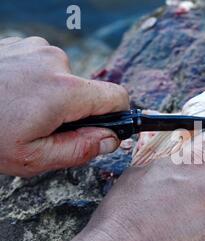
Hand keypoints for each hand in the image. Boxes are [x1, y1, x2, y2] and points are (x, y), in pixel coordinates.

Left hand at [0, 36, 128, 176]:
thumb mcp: (33, 158)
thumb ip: (80, 150)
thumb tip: (111, 139)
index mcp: (64, 91)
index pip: (117, 97)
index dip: (116, 115)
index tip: (104, 128)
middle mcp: (55, 62)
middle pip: (88, 90)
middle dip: (75, 110)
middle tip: (43, 127)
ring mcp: (36, 49)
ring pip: (65, 78)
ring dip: (53, 95)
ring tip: (21, 109)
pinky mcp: (21, 44)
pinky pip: (44, 66)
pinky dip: (36, 81)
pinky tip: (12, 93)